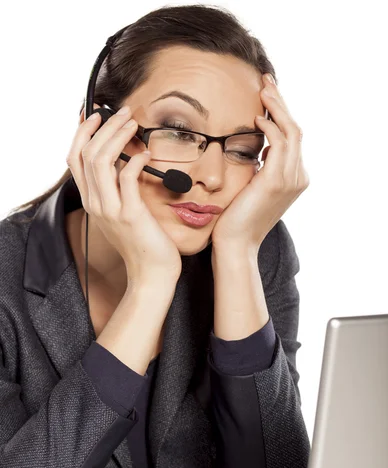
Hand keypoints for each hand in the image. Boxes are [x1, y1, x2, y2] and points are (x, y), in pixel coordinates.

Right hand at [66, 104, 181, 285]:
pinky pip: (126, 177)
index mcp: (92, 201)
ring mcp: (111, 209)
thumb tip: (125, 162)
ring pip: (102, 160)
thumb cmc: (142, 243)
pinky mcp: (130, 214)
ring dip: (118, 136)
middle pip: (87, 153)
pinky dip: (135, 159)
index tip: (96, 114)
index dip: (82, 133)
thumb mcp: (121, 213)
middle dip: (104, 126)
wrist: (151, 274)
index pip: (74, 159)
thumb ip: (117, 190)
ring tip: (134, 123)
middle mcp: (96, 204)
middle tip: (124, 112)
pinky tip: (146, 153)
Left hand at [211, 73, 309, 250]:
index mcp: (293, 177)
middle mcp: (298, 177)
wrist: (235, 244)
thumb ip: (260, 168)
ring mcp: (291, 180)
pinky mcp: (277, 182)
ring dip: (277, 108)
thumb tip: (256, 149)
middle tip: (265, 80)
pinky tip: (257, 118)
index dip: (280, 113)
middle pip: (295, 129)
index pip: (291, 137)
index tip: (265, 95)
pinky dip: (270, 127)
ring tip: (262, 89)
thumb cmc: (236, 219)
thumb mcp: (251, 187)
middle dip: (280, 103)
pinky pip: (280, 144)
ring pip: (291, 132)